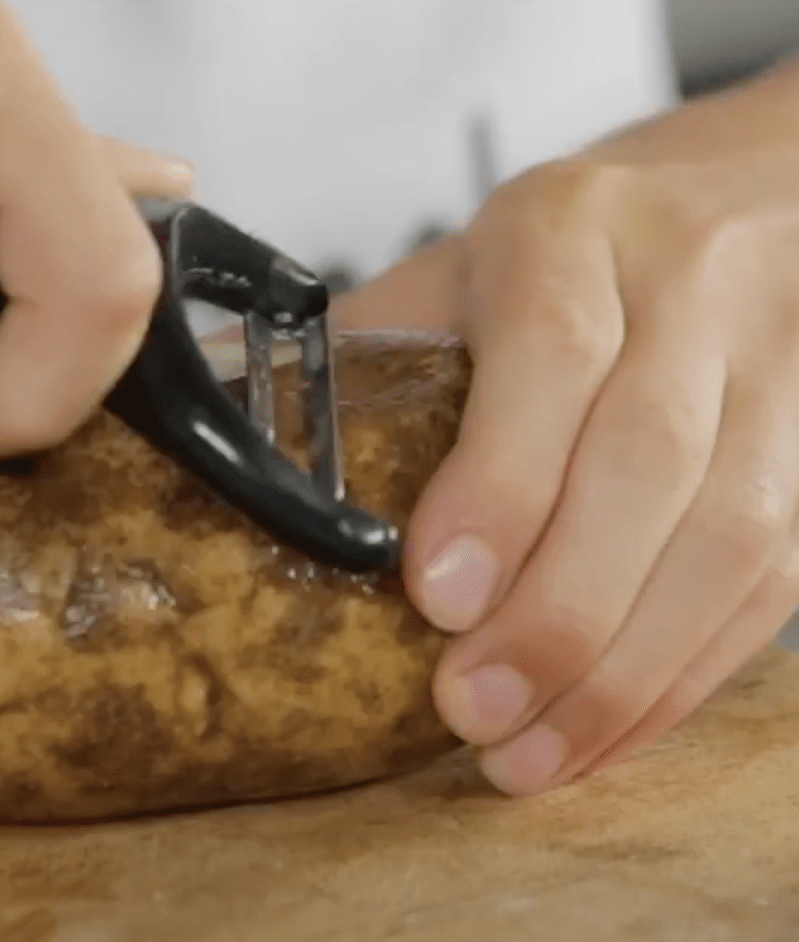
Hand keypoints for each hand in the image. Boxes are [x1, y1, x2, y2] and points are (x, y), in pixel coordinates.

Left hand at [335, 70, 798, 794]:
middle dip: (561, 608)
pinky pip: (779, 573)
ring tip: (532, 756)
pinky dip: (691, 671)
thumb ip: (359, 355)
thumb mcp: (457, 263)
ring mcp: (780, 363)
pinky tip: (612, 730)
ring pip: (735, 531)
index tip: (435, 597)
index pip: (552, 355)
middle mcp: (692, 283)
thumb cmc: (576, 244)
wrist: (764, 185)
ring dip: (630, 669)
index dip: (500, 485)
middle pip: (649, 460)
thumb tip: (200, 441)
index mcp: (571, 229)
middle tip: (472, 709)